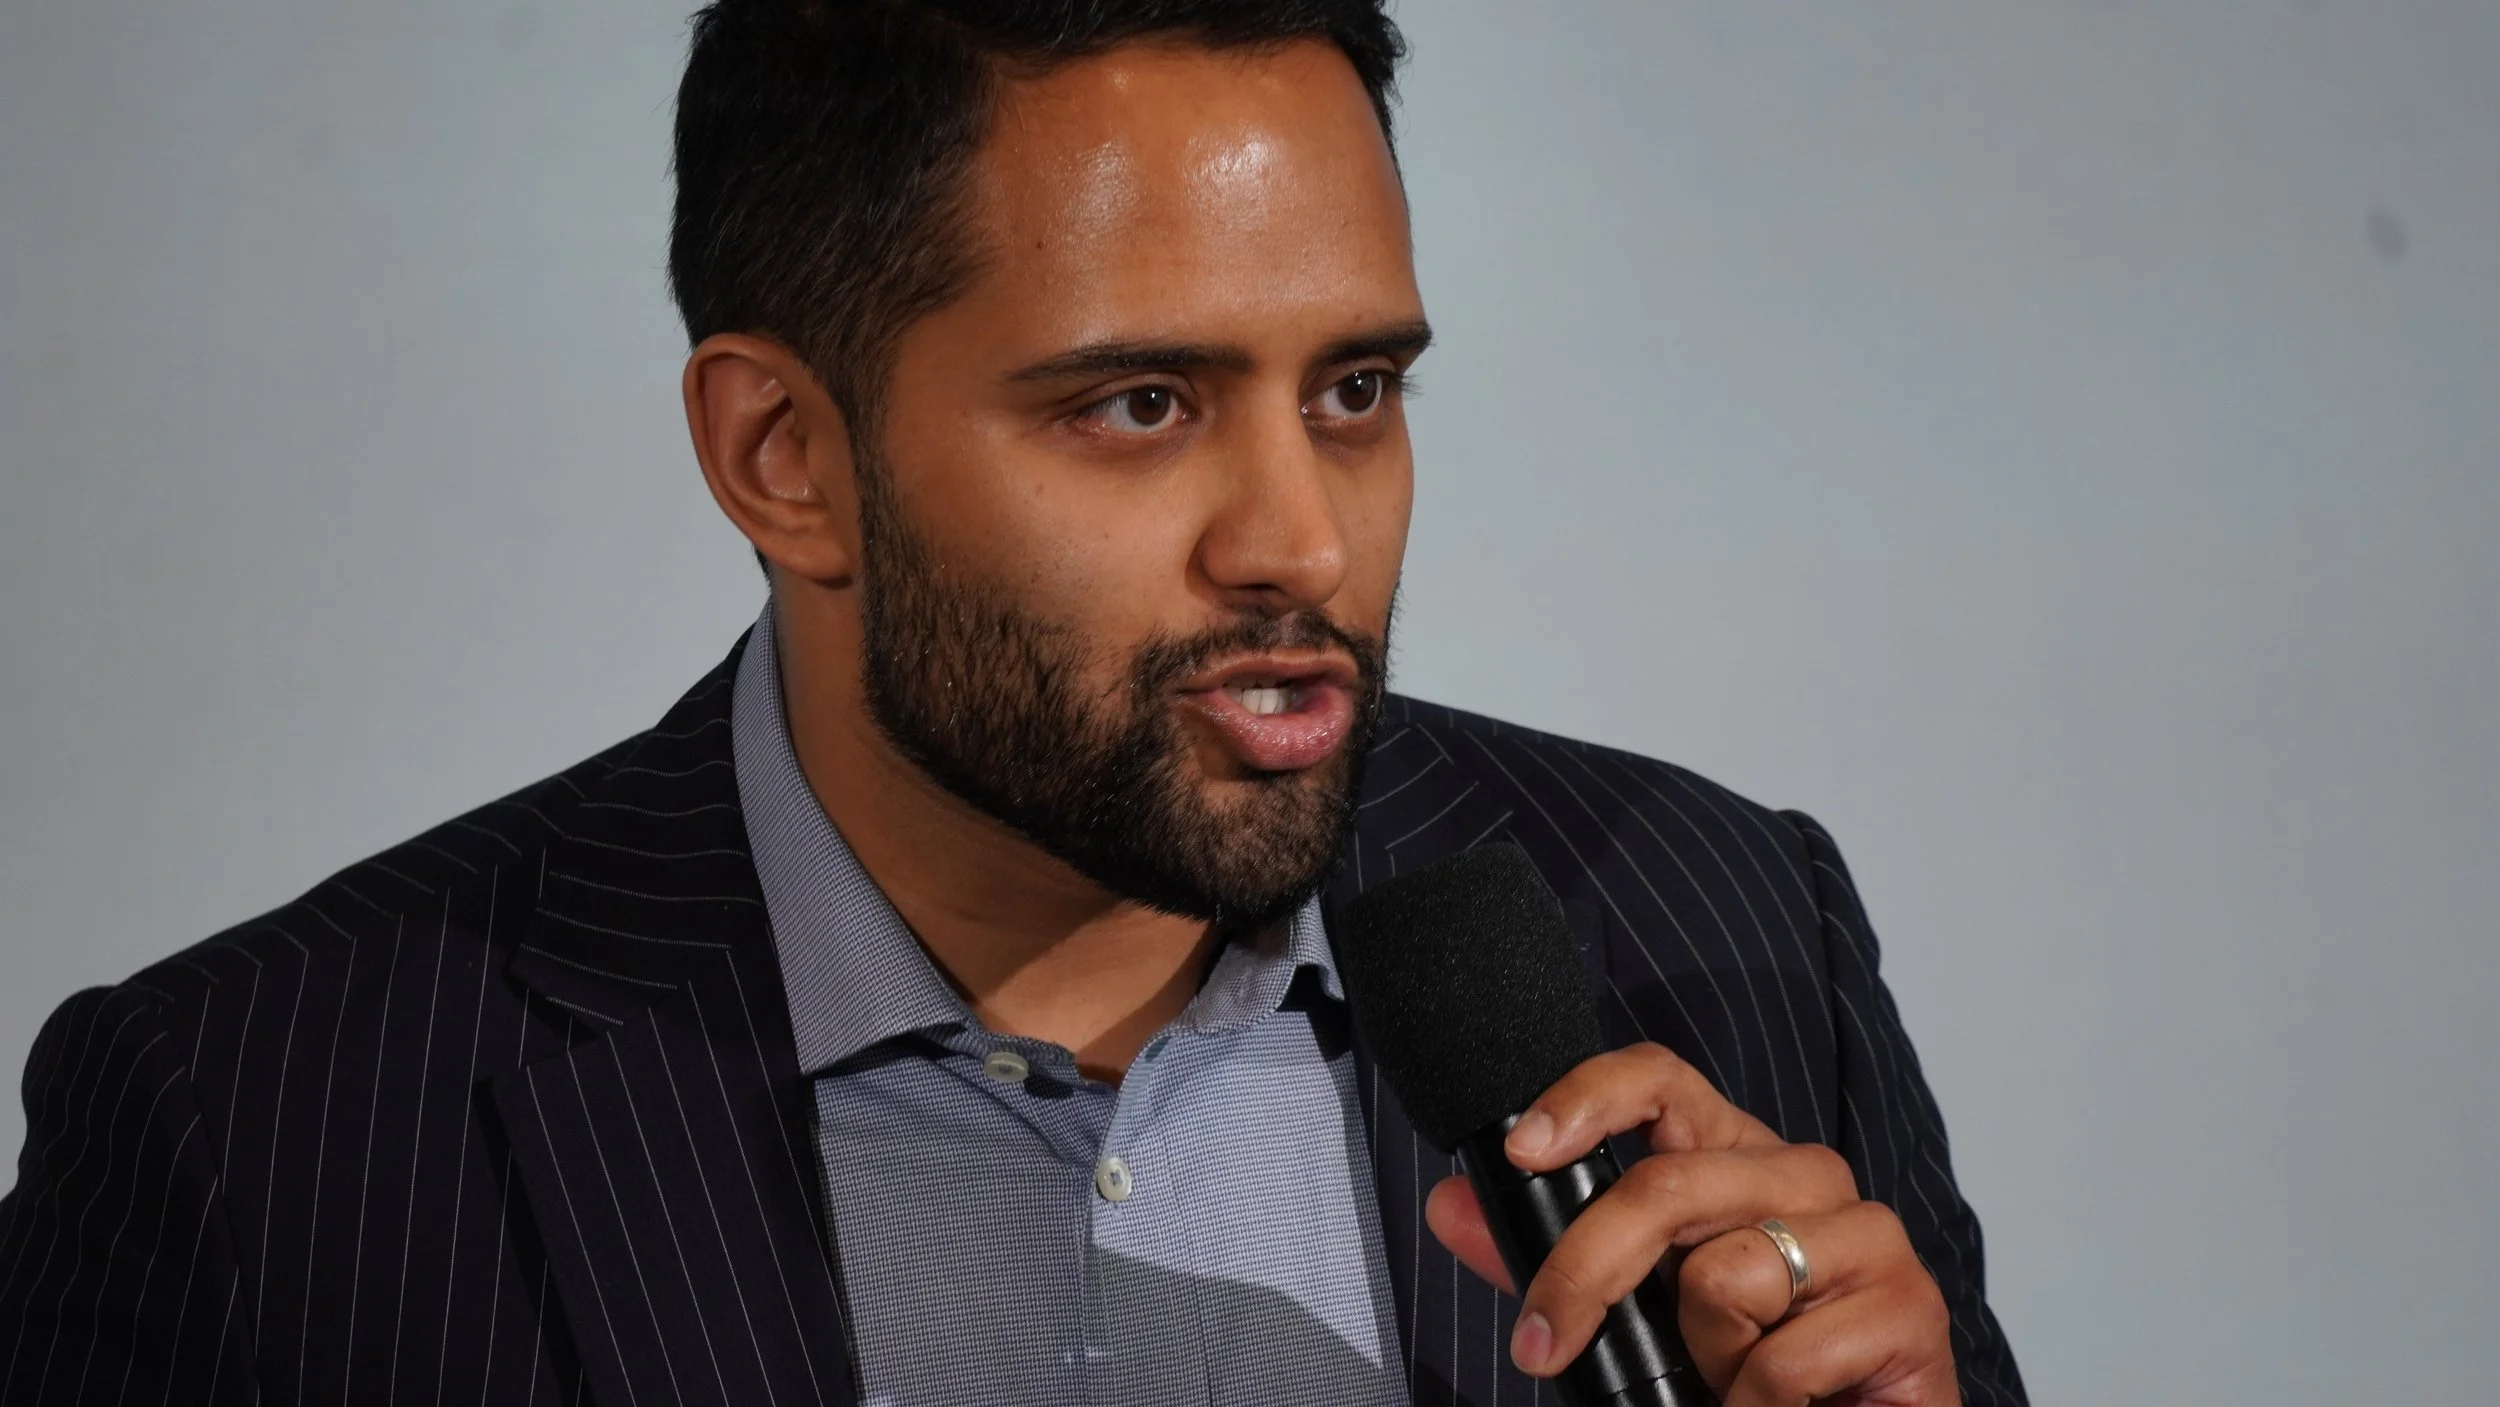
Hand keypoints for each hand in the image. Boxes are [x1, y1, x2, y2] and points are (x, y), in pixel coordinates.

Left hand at [1423, 1043, 1958, 1406]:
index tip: (1525, 1151)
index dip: (1588, 1098)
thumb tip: (1450, 1208)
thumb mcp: (1635, 1308)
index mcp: (1737, 1156)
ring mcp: (1867, 1232)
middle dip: (1587, 1272)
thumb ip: (1545, 1257)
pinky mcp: (1911, 1304)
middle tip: (1543, 1344)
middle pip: (1667, 1184)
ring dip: (1705, 1355)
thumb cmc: (1747, 1366)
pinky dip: (1757, 1403)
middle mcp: (1804, 1173)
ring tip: (1732, 1377)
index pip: (1660, 1080)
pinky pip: (1784, 1358)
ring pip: (1724, 1275)